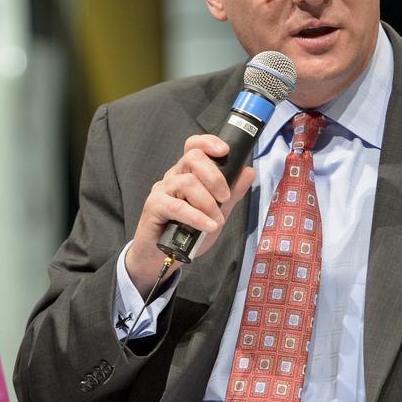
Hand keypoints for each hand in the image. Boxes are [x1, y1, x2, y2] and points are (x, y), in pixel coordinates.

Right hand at [125, 134, 255, 292]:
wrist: (162, 258)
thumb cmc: (187, 234)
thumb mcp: (216, 213)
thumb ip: (232, 194)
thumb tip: (248, 171)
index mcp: (187, 174)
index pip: (194, 146)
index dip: (208, 142)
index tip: (224, 150)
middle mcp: (173, 177)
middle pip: (192, 158)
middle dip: (215, 177)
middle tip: (225, 197)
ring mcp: (162, 190)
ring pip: (187, 182)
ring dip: (208, 203)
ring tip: (216, 220)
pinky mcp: (154, 206)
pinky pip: (177, 205)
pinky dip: (196, 216)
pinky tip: (208, 226)